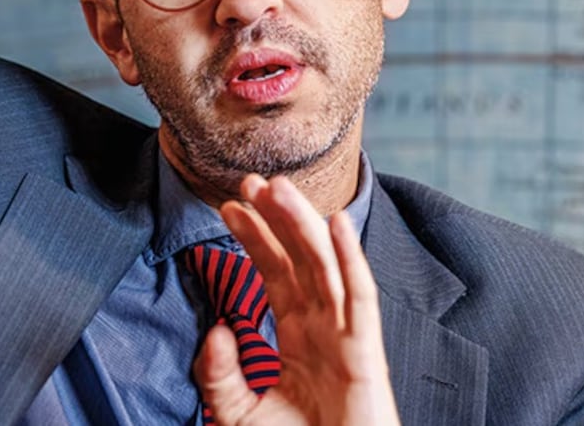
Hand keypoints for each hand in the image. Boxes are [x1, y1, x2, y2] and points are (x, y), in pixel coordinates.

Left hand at [194, 174, 399, 425]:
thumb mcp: (239, 414)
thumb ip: (220, 375)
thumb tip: (217, 330)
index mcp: (298, 336)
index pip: (274, 272)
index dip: (254, 237)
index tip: (229, 206)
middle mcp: (323, 327)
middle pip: (299, 258)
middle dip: (276, 217)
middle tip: (251, 181)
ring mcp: (346, 336)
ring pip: (325, 266)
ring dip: (303, 224)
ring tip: (278, 187)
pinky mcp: (365, 354)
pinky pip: (360, 298)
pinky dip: (351, 259)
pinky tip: (337, 223)